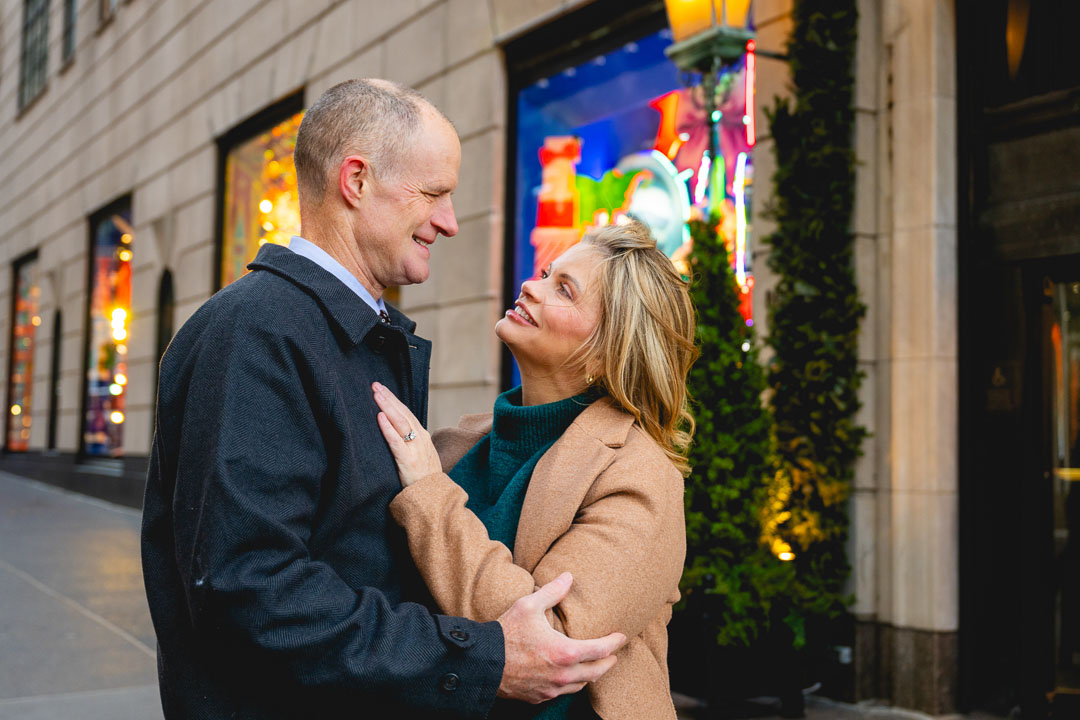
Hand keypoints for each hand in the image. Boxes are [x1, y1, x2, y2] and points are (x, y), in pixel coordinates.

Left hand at [372, 382, 441, 486]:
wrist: (432, 497)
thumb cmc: (423, 478)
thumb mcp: (420, 455)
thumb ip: (409, 442)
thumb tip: (394, 431)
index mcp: (422, 436)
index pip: (406, 413)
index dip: (394, 400)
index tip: (382, 390)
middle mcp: (420, 438)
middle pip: (403, 413)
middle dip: (389, 398)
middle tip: (375, 385)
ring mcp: (415, 448)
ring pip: (400, 422)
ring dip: (387, 406)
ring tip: (376, 395)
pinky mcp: (407, 460)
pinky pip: (396, 440)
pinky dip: (387, 428)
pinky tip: (379, 417)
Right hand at [496, 573, 625, 703]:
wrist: (483, 662)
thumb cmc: (506, 633)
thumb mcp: (529, 605)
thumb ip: (552, 591)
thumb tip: (569, 576)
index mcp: (565, 652)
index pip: (601, 650)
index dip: (614, 643)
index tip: (621, 637)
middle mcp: (562, 675)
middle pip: (596, 672)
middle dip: (608, 663)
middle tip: (613, 655)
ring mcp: (551, 689)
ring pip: (580, 685)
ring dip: (591, 674)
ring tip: (593, 664)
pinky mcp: (539, 697)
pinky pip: (563, 692)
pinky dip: (572, 683)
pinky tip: (568, 675)